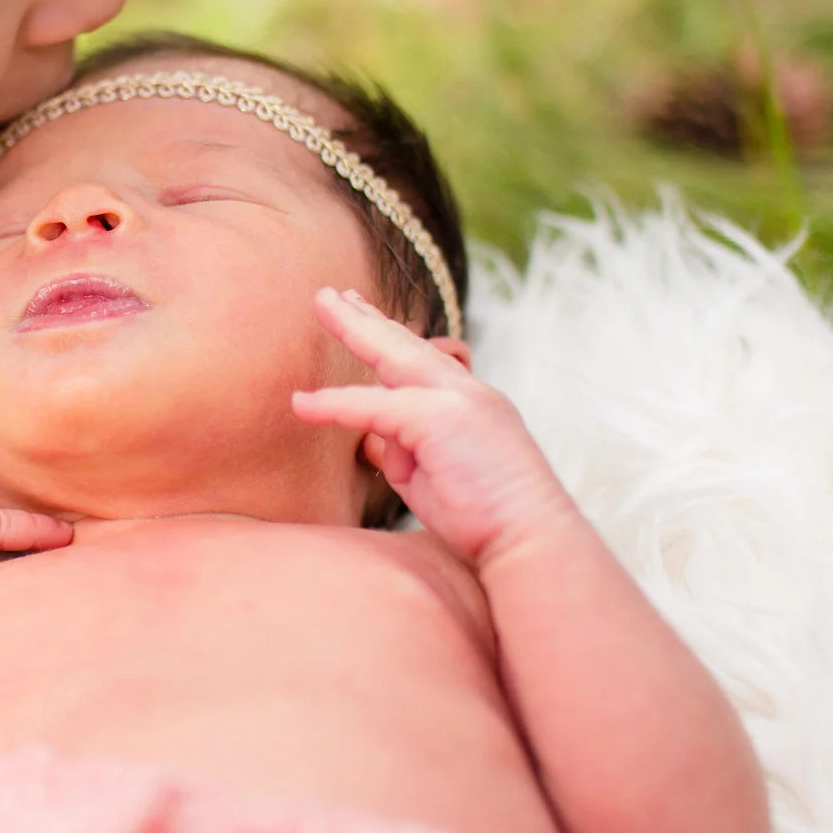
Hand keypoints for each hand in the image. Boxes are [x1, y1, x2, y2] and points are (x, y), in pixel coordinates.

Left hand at [289, 288, 580, 569]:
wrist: (529, 540)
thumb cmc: (482, 519)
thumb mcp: (431, 478)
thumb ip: (400, 453)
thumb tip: (364, 439)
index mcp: (469, 402)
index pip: (422, 360)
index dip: (388, 335)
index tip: (362, 312)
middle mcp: (466, 391)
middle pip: (405, 344)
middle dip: (366, 316)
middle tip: (331, 293)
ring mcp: (458, 399)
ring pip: (393, 355)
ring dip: (352, 327)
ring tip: (321, 303)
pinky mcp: (440, 417)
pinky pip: (374, 406)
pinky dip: (335, 404)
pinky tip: (302, 403)